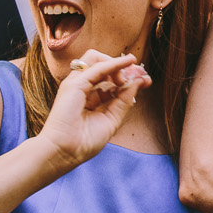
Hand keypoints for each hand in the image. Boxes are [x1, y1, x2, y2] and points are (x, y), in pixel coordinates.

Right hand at [38, 51, 150, 167]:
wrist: (65, 153)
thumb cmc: (84, 142)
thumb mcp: (112, 119)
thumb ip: (124, 100)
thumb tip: (139, 81)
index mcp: (90, 97)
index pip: (110, 79)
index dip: (129, 77)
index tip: (146, 81)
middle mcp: (82, 88)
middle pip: (104, 65)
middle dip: (124, 68)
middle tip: (139, 77)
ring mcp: (76, 84)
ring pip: (97, 59)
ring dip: (116, 64)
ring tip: (125, 80)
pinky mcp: (74, 84)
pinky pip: (97, 66)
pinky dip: (114, 63)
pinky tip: (127, 63)